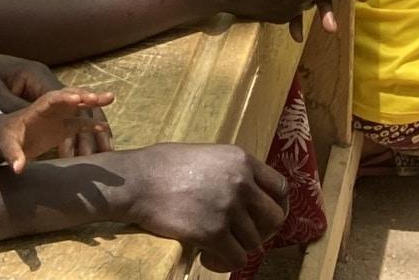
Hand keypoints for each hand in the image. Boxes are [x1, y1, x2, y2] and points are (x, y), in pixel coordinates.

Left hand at [0, 87, 115, 167]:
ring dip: (93, 103)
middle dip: (86, 96)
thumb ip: (12, 153)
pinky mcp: (61, 126)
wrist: (1, 136)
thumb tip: (18, 168)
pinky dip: (91, 123)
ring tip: (111, 98)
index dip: (64, 98)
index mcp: (34, 107)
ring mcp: (57, 116)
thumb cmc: (1, 136)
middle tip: (104, 97)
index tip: (77, 99)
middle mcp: (49, 107)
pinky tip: (104, 127)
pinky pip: (78, 122)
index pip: (51, 99)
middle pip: (70, 97)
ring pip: (78, 106)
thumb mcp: (4, 143)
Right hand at [117, 143, 288, 270]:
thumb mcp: (208, 155)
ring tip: (216, 247)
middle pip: (275, 219)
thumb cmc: (164, 166)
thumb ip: (233, 172)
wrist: (138, 181)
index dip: (275, 207)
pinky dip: (224, 263)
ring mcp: (229, 208)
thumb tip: (249, 194)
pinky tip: (207, 257)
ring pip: (255, 243)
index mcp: (242, 160)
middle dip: (262, 232)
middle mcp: (242, 182)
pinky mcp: (214, 233)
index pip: (281, 188)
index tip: (263, 218)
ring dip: (237, 248)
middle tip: (241, 237)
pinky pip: (236, 259)